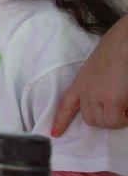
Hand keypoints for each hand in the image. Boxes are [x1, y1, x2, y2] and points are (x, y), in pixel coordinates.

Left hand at [53, 16, 127, 134]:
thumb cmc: (116, 52)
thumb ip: (95, 86)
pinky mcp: (113, 99)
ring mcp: (97, 96)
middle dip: (107, 120)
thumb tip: (106, 102)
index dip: (61, 121)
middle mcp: (85, 92)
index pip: (66, 105)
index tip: (55, 133)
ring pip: (104, 122)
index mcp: (80, 83)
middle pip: (90, 120)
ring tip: (127, 108)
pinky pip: (117, 120)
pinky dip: (125, 119)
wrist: (123, 42)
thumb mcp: (96, 69)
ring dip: (118, 120)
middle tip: (121, 112)